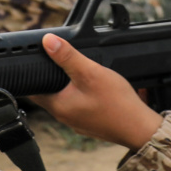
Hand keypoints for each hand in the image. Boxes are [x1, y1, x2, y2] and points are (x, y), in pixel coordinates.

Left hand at [36, 34, 163, 149]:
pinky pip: (78, 105)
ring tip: (74, 70)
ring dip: (66, 85)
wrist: (139, 128)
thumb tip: (48, 42)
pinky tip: (92, 87)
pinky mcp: (89, 122)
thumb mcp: (91, 73)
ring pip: (64, 98)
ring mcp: (77, 121)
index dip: (32, 71)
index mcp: (58, 106)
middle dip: (50, 76)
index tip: (34, 58)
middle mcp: (64, 116)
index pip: (32, 88)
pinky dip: (80, 94)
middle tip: (56, 59)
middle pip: (48, 92)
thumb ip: (68, 57)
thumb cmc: (117, 104)